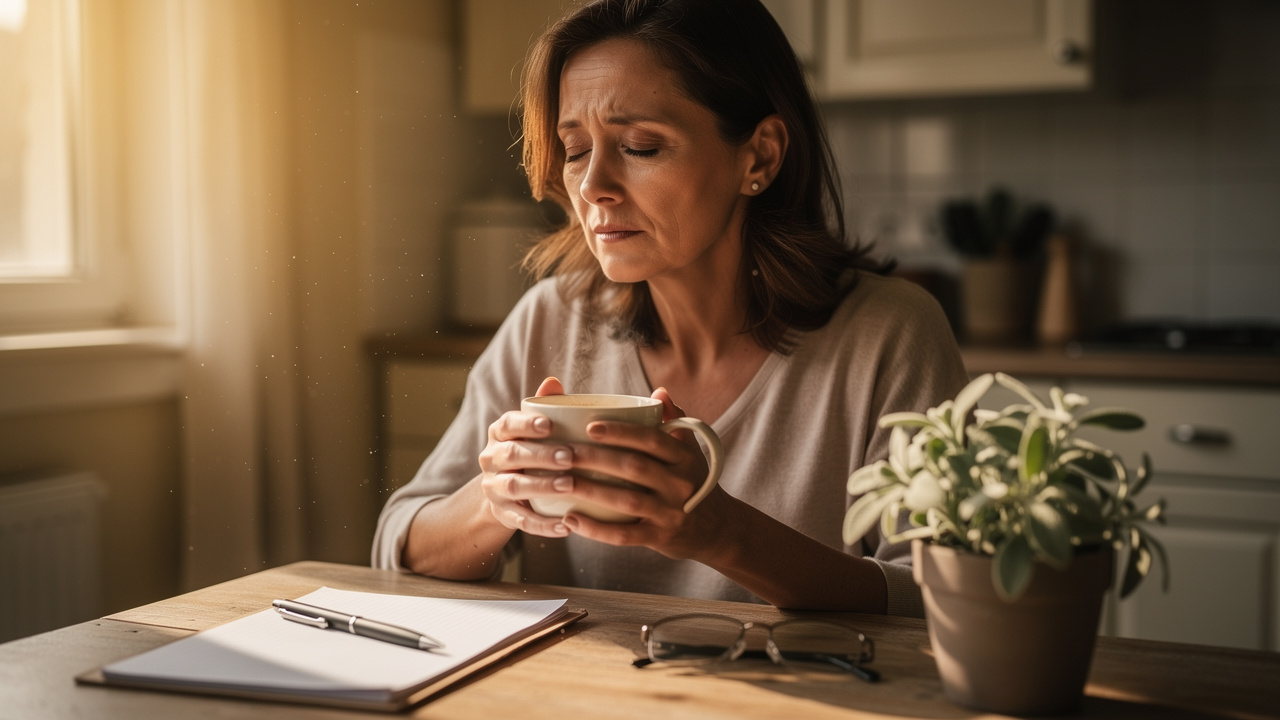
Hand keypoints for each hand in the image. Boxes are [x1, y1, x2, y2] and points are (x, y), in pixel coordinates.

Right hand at [477, 377, 575, 537]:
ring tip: (570, 486)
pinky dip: (543, 525)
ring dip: (542, 486)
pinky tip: (566, 526)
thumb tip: (553, 382)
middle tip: (570, 457)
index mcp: (499, 433)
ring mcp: (494, 487)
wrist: (505, 492)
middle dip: (541, 455)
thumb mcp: (534, 429)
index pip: (507, 424)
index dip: (526, 424)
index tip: (549, 424)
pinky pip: (521, 520)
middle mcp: (491, 459)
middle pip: (512, 455)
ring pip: (514, 486)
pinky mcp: (502, 513)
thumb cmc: (531, 450)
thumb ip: (545, 407)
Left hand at [557, 387, 724, 560]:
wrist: (716, 529)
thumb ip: (674, 421)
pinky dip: (596, 529)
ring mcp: (671, 513)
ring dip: (590, 491)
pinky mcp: (661, 538)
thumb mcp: (689, 452)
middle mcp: (680, 484)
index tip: (590, 427)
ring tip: (560, 483)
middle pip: (634, 467)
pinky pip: (625, 535)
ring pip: (626, 500)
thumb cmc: (693, 482)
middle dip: (595, 458)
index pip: (651, 439)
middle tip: (562, 452)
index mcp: (684, 457)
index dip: (621, 432)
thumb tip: (659, 392)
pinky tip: (571, 519)